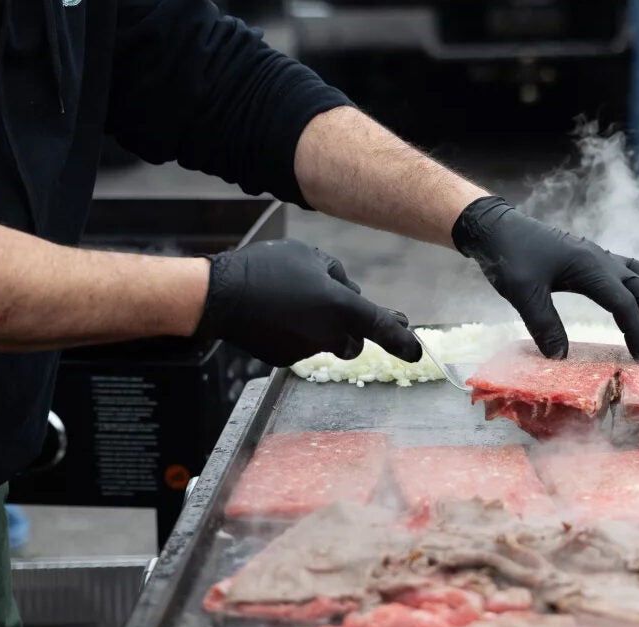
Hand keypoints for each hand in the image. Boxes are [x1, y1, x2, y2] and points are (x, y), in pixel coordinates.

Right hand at [198, 240, 420, 365]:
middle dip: (351, 330)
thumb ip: (338, 275)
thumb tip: (347, 291)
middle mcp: (329, 334)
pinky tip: (275, 315)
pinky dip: (295, 334)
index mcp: (341, 307)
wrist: (221, 294)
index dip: (403, 341)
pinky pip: (300, 346)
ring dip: (320, 328)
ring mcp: (306, 350)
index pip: (382, 327)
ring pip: (326, 342)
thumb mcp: (310, 256)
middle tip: (339, 311)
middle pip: (354, 341)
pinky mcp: (285, 359)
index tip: (417, 353)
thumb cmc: (267, 267)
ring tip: (291, 302)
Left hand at [452, 196, 638, 363]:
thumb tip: (560, 358)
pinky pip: (628, 272)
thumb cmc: (508, 256)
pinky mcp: (589, 257)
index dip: (637, 333)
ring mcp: (598, 255)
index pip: (624, 304)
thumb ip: (543, 324)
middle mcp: (601, 259)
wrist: (496, 228)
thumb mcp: (522, 293)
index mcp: (589, 266)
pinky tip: (636, 305)